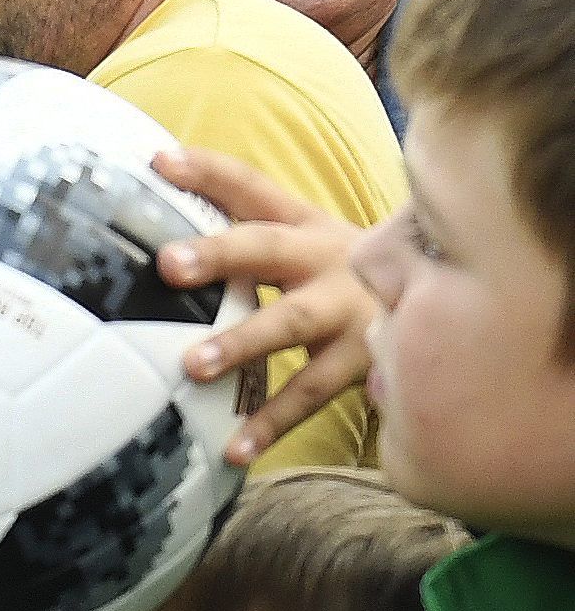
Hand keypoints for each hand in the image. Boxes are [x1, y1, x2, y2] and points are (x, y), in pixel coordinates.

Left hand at [150, 147, 375, 461]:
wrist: (449, 307)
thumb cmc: (345, 278)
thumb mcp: (309, 245)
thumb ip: (250, 238)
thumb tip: (164, 233)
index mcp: (305, 224)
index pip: (252, 188)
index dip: (209, 171)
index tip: (160, 161)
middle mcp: (327, 258)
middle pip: (268, 247)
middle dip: (219, 252)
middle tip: (168, 264)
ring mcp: (349, 309)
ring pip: (291, 324)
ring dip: (243, 343)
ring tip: (194, 367)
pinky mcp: (365, 359)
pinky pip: (311, 395)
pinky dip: (272, 424)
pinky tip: (234, 449)